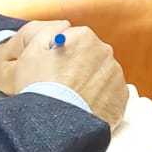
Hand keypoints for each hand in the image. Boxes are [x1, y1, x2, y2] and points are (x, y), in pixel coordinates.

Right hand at [0, 21, 127, 126]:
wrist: (55, 124)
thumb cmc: (40, 87)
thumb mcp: (30, 52)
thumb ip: (46, 32)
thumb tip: (63, 27)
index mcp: (83, 37)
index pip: (74, 40)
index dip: (61, 55)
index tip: (54, 69)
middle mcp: (104, 51)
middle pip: (90, 56)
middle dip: (78, 68)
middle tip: (62, 85)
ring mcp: (116, 74)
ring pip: (101, 74)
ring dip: (90, 83)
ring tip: (73, 98)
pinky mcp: (121, 96)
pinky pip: (111, 93)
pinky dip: (101, 98)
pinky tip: (85, 106)